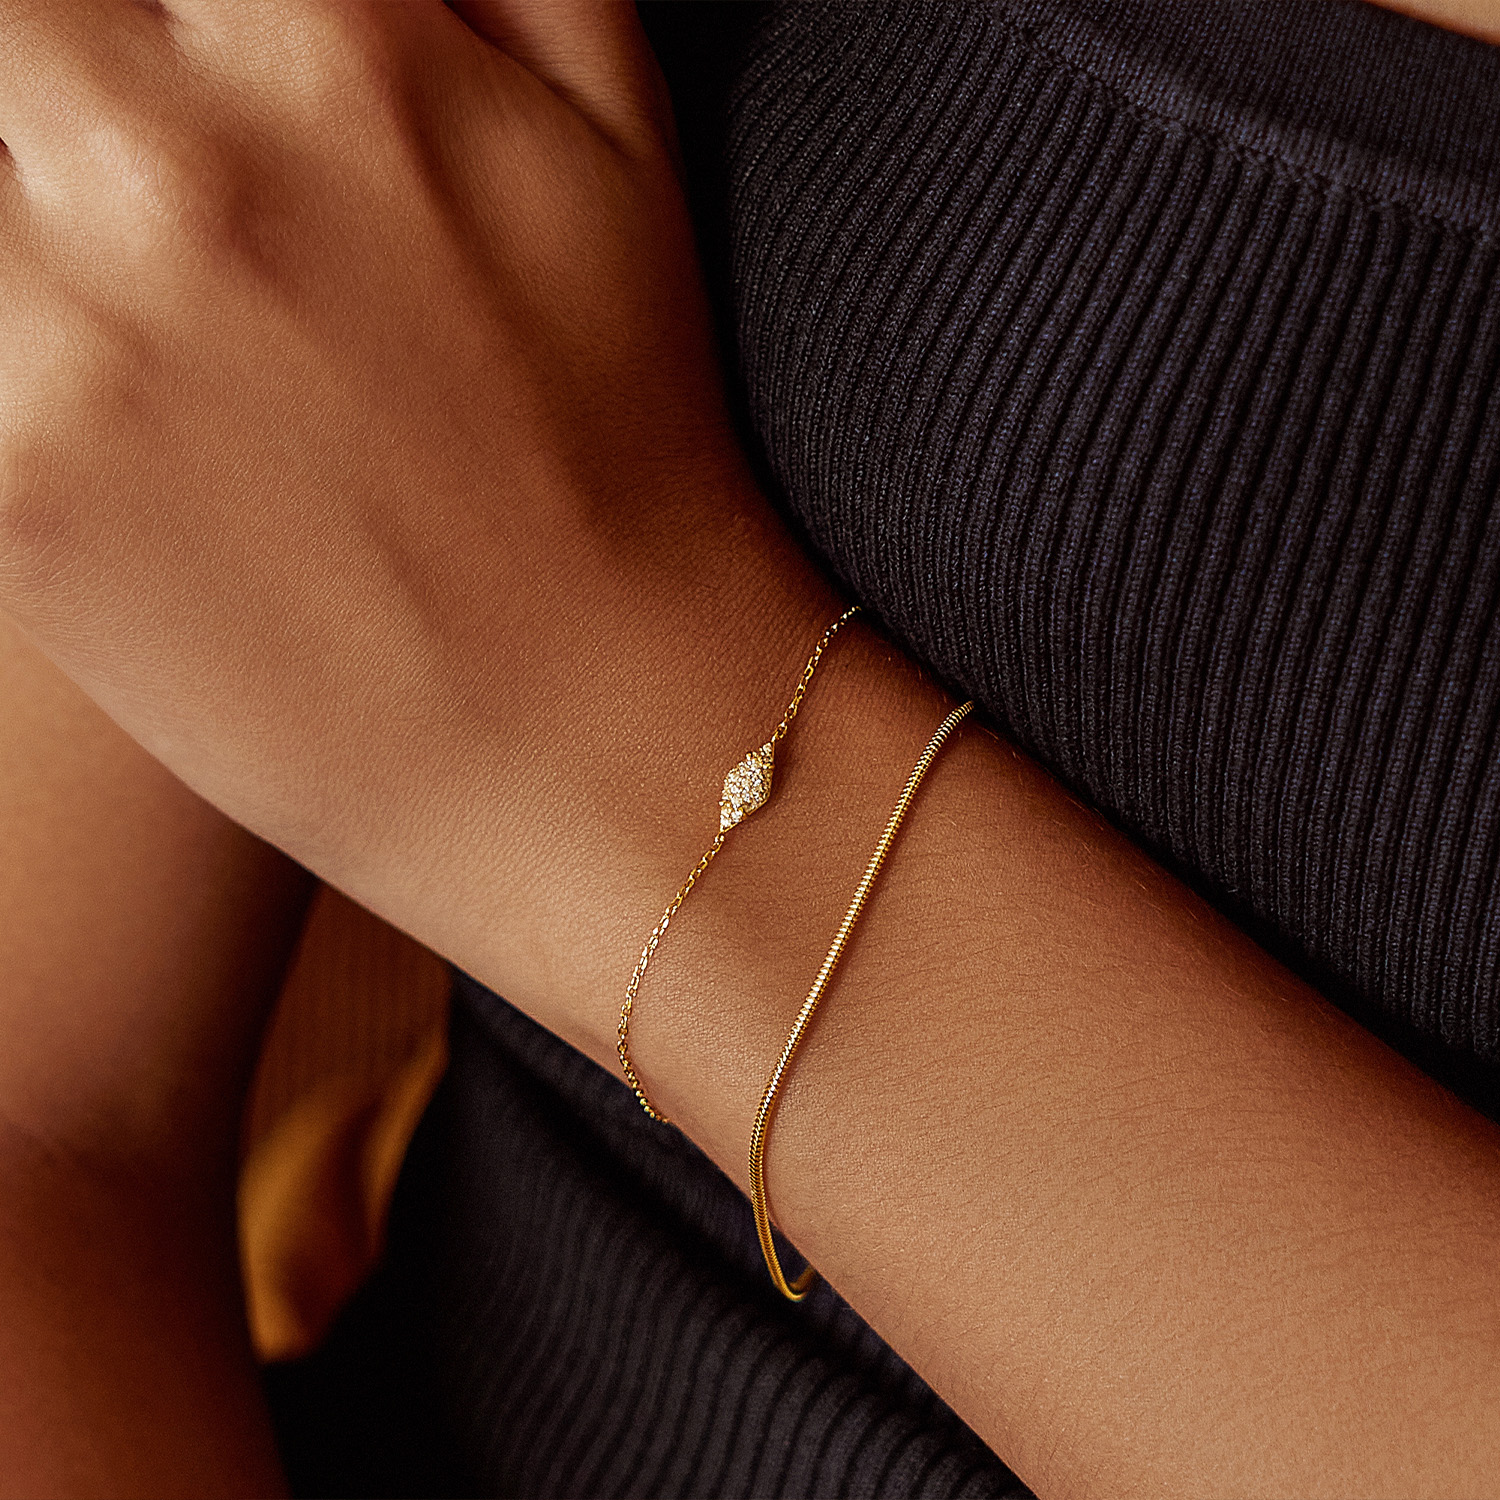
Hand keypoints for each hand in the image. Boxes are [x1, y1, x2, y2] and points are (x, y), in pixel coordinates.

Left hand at [0, 0, 832, 1053]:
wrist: (586, 728)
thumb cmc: (620, 447)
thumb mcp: (614, 145)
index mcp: (332, 39)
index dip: (142, 27)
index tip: (157, 76)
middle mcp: (168, 163)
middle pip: (21, 32)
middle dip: (57, 89)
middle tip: (140, 194)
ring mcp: (62, 332)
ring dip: (34, 210)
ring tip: (137, 295)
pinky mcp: (3, 489)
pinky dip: (22, 346)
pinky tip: (126, 405)